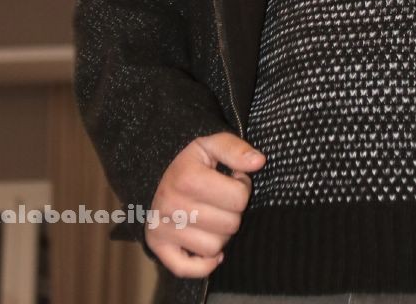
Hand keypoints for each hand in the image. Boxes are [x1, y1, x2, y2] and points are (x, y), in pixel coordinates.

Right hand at [147, 131, 265, 276]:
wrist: (156, 177)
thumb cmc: (192, 164)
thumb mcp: (212, 146)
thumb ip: (236, 149)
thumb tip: (258, 161)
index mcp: (186, 177)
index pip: (239, 197)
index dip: (242, 188)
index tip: (232, 181)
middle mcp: (171, 205)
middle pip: (230, 225)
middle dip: (233, 212)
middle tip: (222, 201)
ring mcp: (162, 229)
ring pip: (214, 248)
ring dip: (221, 235)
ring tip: (213, 217)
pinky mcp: (157, 248)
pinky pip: (187, 269)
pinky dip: (203, 263)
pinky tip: (208, 247)